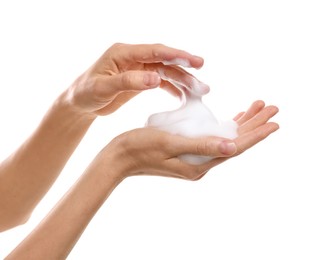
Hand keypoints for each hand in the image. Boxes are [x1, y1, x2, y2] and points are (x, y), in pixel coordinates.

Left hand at [65, 43, 206, 116]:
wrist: (80, 103)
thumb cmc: (86, 93)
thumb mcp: (104, 87)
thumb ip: (129, 82)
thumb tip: (156, 79)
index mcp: (123, 53)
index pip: (155, 51)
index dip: (176, 55)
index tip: (194, 61)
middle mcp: (133, 58)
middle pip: (164, 60)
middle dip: (185, 67)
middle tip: (203, 75)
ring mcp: (138, 68)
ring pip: (165, 71)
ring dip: (182, 80)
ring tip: (199, 90)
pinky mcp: (140, 79)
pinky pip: (161, 81)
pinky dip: (172, 87)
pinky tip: (183, 96)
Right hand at [101, 100, 278, 180]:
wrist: (118, 158)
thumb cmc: (140, 148)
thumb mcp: (170, 143)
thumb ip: (202, 145)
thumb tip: (233, 146)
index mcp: (200, 163)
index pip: (236, 146)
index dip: (256, 133)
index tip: (275, 120)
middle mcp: (202, 163)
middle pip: (235, 141)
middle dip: (253, 124)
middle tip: (270, 106)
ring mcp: (195, 158)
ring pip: (226, 138)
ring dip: (241, 123)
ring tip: (255, 108)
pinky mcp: (187, 152)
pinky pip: (212, 138)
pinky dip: (223, 127)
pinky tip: (229, 120)